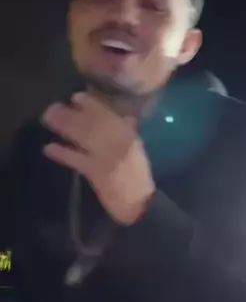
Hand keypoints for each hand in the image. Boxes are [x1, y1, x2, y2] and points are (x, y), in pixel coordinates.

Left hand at [42, 93, 155, 225]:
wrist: (141, 204)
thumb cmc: (138, 177)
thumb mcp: (137, 151)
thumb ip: (131, 132)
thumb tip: (125, 116)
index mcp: (130, 136)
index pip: (110, 115)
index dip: (92, 104)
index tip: (76, 96)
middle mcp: (119, 142)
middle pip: (93, 122)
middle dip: (72, 113)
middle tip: (53, 106)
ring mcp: (109, 157)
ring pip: (84, 137)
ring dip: (64, 126)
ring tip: (48, 119)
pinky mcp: (98, 174)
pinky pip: (78, 161)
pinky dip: (63, 154)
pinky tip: (49, 148)